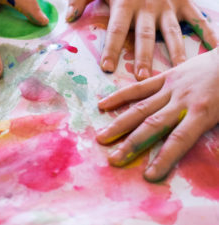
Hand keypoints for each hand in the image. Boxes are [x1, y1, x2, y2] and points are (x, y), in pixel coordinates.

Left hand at [67, 0, 217, 79]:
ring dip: (174, 53)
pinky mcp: (184, 3)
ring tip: (176, 72)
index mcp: (125, 4)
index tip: (107, 68)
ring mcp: (168, 6)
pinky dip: (207, 33)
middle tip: (143, 77)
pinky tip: (214, 49)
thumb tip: (68, 17)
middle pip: (145, 36)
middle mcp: (147, 7)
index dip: (111, 49)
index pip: (116, 30)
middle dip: (144, 57)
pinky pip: (197, 20)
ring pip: (171, 32)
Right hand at [96, 48, 218, 181]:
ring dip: (119, 124)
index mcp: (203, 112)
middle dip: (132, 144)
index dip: (163, 158)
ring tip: (102, 138)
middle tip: (113, 159)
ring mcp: (171, 88)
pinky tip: (103, 105)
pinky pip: (140, 88)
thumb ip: (208, 128)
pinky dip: (120, 96)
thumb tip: (188, 145)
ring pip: (141, 109)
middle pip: (152, 126)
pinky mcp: (166, 77)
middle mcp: (182, 101)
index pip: (179, 140)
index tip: (149, 176)